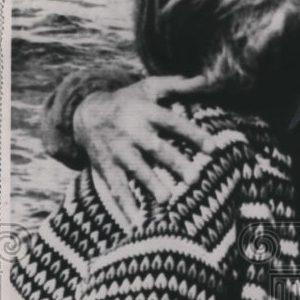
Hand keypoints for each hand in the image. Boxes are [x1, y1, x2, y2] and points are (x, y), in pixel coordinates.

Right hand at [74, 75, 214, 222]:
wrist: (85, 113)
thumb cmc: (128, 100)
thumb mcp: (150, 87)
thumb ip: (179, 84)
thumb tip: (208, 78)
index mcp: (146, 111)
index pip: (173, 123)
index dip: (193, 133)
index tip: (213, 147)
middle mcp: (132, 131)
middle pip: (155, 148)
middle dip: (174, 162)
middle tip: (194, 177)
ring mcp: (118, 151)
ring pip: (136, 169)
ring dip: (150, 184)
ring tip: (166, 198)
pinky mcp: (107, 167)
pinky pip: (116, 187)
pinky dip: (125, 205)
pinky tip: (136, 221)